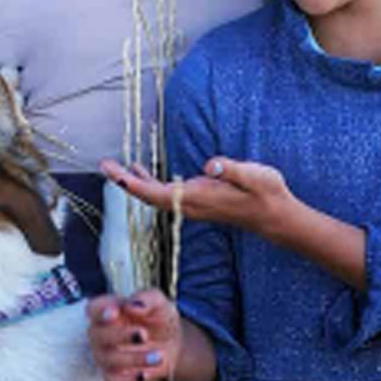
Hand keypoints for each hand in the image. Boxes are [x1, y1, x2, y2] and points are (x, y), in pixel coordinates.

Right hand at [87, 289, 182, 380]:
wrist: (174, 344)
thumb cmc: (160, 318)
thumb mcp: (160, 303)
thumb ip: (147, 299)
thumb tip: (132, 305)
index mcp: (108, 310)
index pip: (93, 308)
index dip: (100, 311)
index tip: (115, 313)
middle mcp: (101, 332)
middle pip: (97, 334)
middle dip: (120, 335)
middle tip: (145, 334)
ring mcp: (105, 355)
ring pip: (108, 359)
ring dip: (134, 358)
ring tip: (159, 356)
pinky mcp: (114, 376)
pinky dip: (130, 379)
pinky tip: (146, 374)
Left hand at [100, 156, 293, 239]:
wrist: (277, 217)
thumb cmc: (267, 194)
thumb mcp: (255, 175)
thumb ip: (231, 169)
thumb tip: (210, 164)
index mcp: (199, 198)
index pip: (158, 194)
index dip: (134, 185)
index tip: (115, 174)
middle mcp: (191, 205)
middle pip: (149, 196)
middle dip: (125, 181)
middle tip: (104, 164)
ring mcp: (193, 205)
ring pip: (155, 196)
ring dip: (134, 182)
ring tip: (114, 167)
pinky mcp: (197, 202)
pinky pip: (165, 194)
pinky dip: (148, 182)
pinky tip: (141, 171)